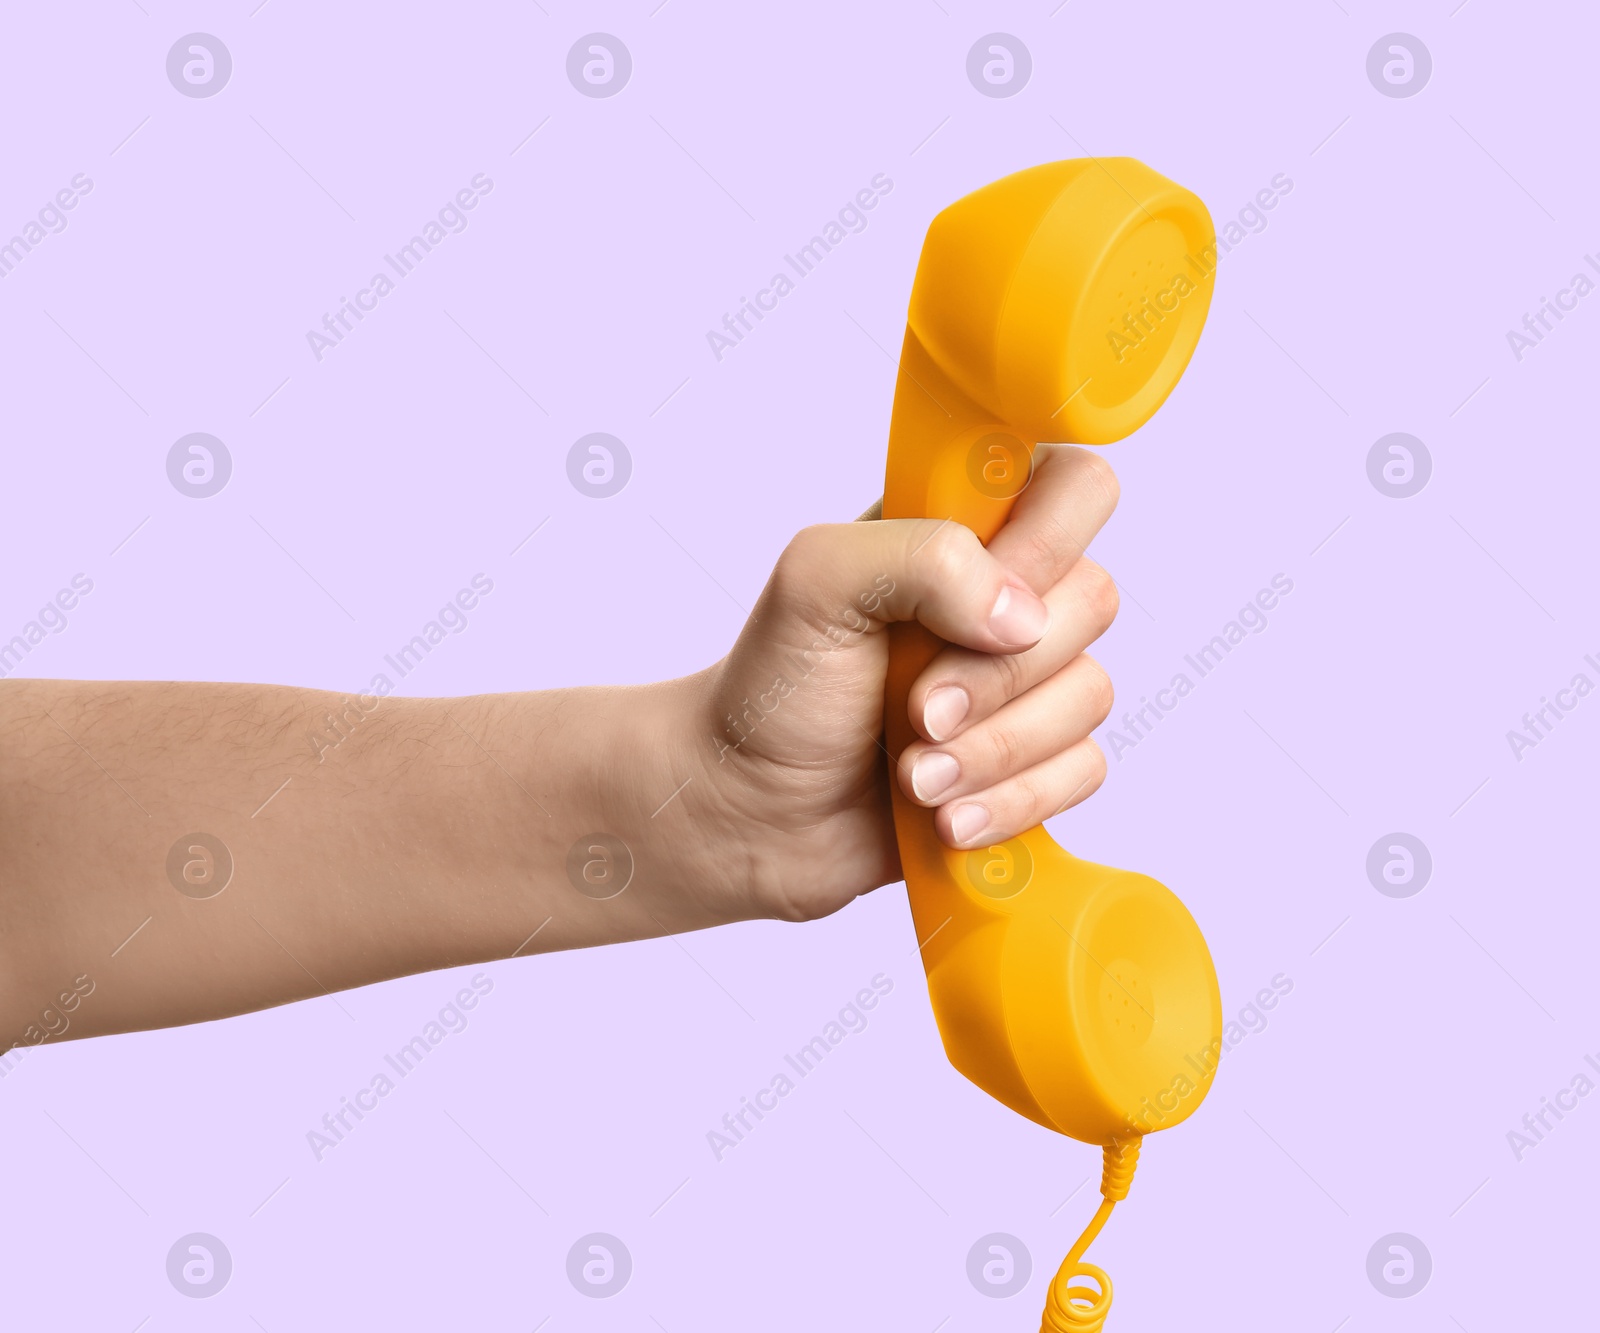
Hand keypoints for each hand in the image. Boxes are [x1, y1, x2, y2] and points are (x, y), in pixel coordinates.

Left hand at [690, 445, 1120, 923]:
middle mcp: (1007, 596)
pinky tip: (946, 816)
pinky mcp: (1034, 760)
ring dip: (994, 751)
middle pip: (1094, 601)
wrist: (751, 810)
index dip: (1049, 540)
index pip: (1075, 484)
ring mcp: (1026, 680)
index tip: (976, 599)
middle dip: (998, 675)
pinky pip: (1083, 771)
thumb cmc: (778, 687)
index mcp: (965, 528)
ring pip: (1089, 695)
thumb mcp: (816, 583)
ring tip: (913, 777)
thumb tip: (1020, 615)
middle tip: (916, 710)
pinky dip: (1013, 801)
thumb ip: (921, 557)